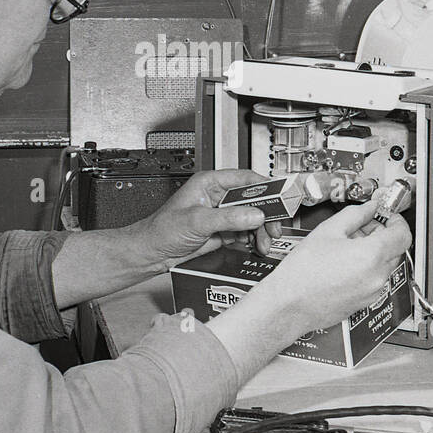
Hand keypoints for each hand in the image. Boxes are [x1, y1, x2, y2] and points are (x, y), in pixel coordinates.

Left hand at [143, 169, 282, 265]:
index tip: (280, 197)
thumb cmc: (162, 230)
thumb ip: (227, 218)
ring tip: (264, 243)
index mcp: (210, 183)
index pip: (245, 179)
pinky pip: (245, 231)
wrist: (152, 252)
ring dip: (261, 230)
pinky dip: (253, 239)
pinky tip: (255, 246)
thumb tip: (254, 214)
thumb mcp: (197, 221)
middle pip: (253, 200)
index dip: (265, 187)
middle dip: (266, 215)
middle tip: (274, 227)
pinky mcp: (222, 230)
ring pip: (252, 217)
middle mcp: (218, 196)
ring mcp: (221, 214)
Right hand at [256, 202, 411, 334]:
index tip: (387, 215)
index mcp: (372, 255)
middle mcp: (377, 276)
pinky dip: (367, 268)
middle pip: (395, 249)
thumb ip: (355, 214)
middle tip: (362, 227)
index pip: (402, 234)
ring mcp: (373, 292)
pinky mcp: (365, 302)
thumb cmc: (302, 273)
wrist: (289, 305)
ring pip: (384, 264)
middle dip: (382, 234)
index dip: (396, 220)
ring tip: (346, 246)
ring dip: (373, 252)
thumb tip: (369, 208)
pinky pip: (374, 279)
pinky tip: (343, 263)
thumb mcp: (327, 230)